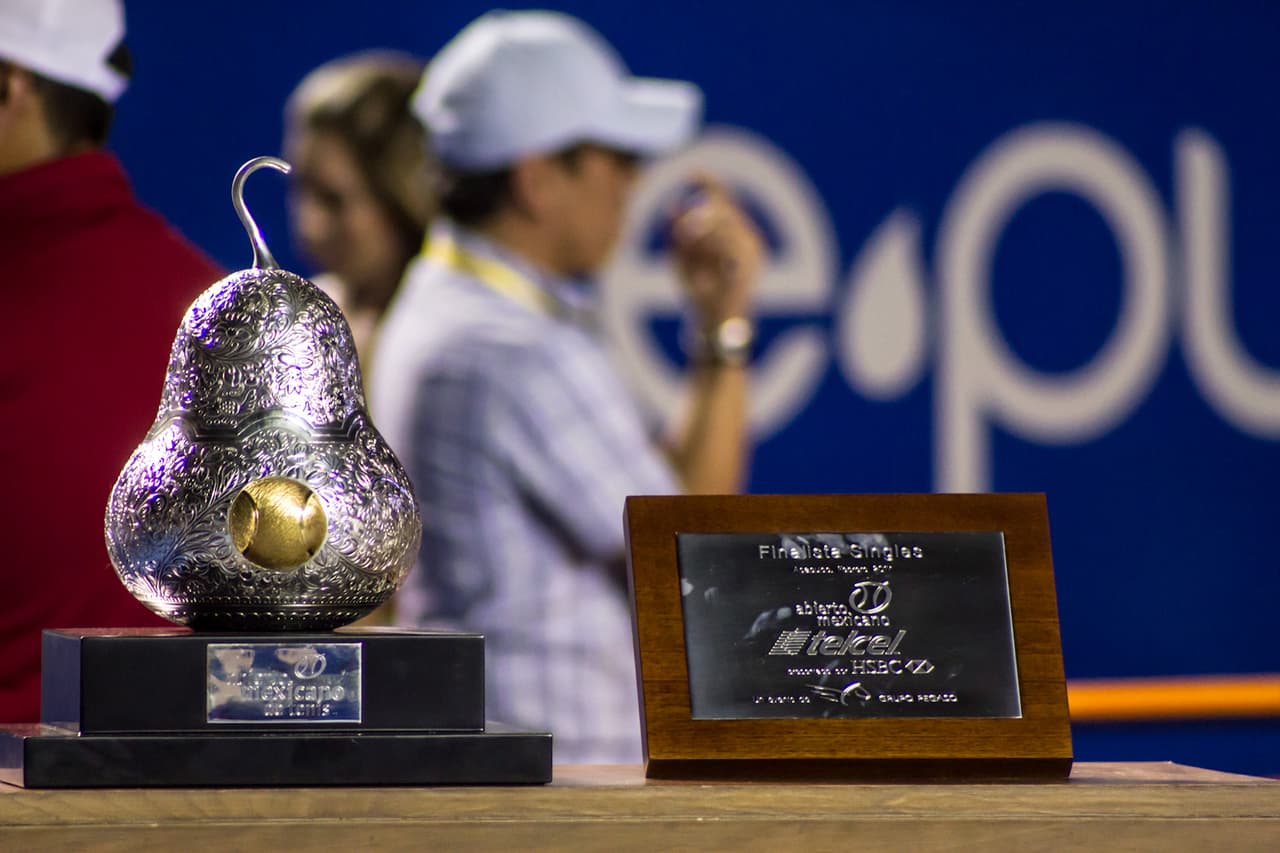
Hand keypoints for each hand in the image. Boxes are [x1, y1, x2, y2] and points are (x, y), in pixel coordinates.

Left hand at [670, 175, 762, 326]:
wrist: (714, 328)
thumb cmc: (700, 297)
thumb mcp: (683, 260)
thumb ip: (678, 234)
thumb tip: (672, 205)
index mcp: (739, 237)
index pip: (725, 202)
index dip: (710, 185)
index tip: (694, 171)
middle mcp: (751, 240)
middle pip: (721, 208)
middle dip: (695, 216)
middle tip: (677, 234)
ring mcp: (752, 250)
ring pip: (721, 221)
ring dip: (697, 232)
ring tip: (684, 248)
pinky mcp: (749, 262)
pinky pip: (724, 239)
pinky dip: (707, 244)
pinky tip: (698, 255)